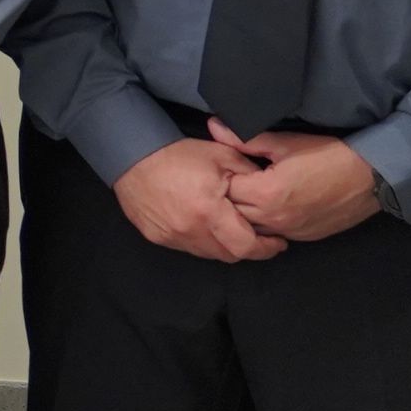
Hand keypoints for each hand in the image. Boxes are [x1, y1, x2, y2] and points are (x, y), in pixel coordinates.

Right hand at [111, 134, 282, 261]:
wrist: (132, 157)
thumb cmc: (178, 155)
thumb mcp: (222, 156)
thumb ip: (250, 175)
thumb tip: (269, 191)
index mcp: (210, 212)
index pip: (246, 246)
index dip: (266, 248)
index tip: (278, 242)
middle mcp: (190, 230)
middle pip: (230, 255)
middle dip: (247, 248)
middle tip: (257, 236)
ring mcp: (172, 237)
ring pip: (209, 254)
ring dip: (223, 245)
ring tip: (229, 229)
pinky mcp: (158, 238)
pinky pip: (188, 247)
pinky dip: (201, 241)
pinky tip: (203, 225)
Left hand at [213, 121, 383, 243]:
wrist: (372, 176)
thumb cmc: (328, 155)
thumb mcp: (285, 143)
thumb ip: (245, 140)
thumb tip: (213, 127)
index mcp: (265, 194)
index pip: (224, 191)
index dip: (221, 178)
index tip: (225, 168)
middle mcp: (274, 218)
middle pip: (233, 213)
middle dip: (228, 198)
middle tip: (235, 181)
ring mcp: (289, 231)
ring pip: (251, 228)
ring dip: (245, 214)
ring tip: (250, 195)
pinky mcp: (304, 237)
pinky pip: (273, 234)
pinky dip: (265, 223)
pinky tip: (269, 208)